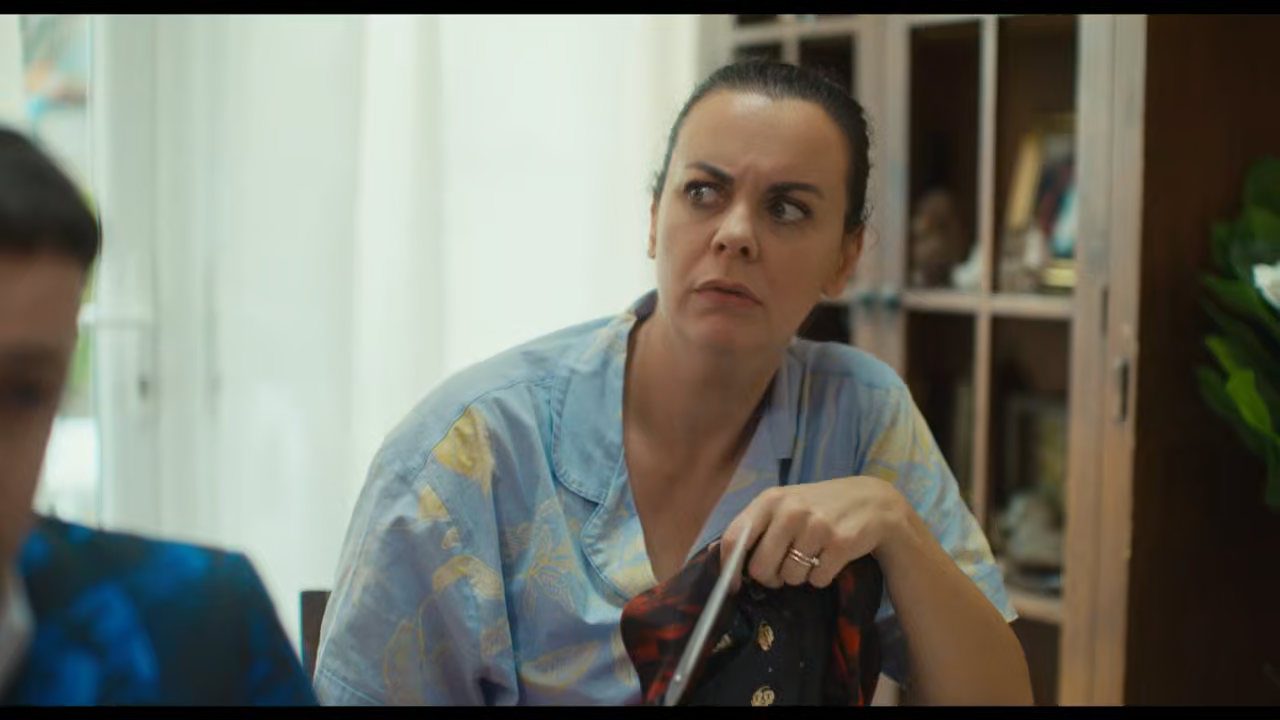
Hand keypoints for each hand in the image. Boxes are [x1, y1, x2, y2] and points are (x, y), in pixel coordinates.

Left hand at [720, 475, 909, 590]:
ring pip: (790, 578)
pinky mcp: (841, 544)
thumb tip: (724, 559)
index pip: (736, 539)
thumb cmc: (818, 507)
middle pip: (761, 568)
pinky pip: (816, 581)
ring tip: (811, 556)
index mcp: (771, 499)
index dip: (729, 568)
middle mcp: (791, 510)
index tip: (733, 585)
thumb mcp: (786, 504)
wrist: (872, 501)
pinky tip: (829, 558)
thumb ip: (758, 526)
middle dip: (770, 577)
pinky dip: (820, 577)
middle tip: (782, 569)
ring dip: (798, 576)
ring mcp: (817, 527)